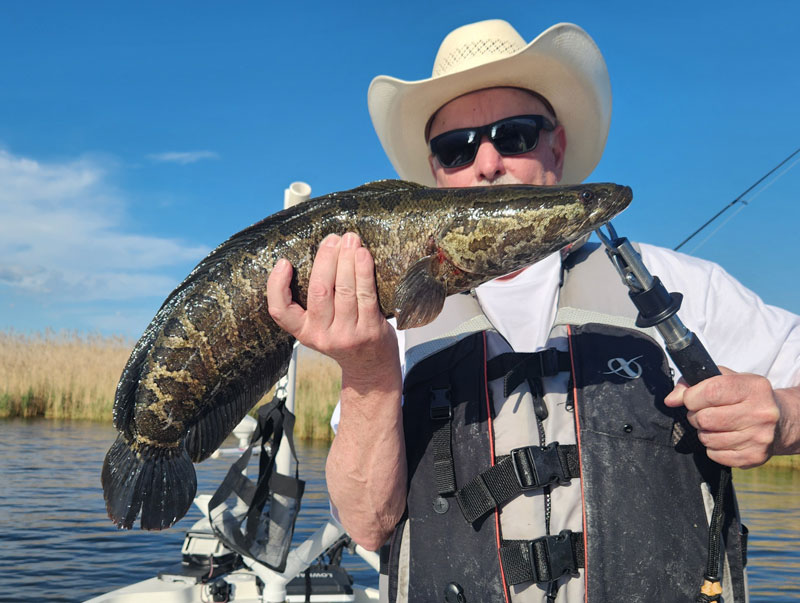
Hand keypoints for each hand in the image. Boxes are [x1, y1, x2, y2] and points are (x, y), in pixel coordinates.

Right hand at [266, 232, 399, 388]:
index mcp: (303, 332)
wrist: (371, 366)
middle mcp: (322, 335)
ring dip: (347, 260)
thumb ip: (316, 299)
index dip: (277, 285)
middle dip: (325, 259)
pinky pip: (366, 295)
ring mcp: (346, 335)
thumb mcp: (321, 325)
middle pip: (319, 291)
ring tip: (350, 239)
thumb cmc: (345, 335)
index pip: (280, 311)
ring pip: (343, 290)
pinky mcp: (369, 331)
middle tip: (332, 239)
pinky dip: (364, 272)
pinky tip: (363, 255)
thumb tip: (320, 252)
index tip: (284, 262)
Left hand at [664, 367, 779, 467]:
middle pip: (705, 418)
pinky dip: (712, 447)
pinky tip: (724, 437)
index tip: (691, 398)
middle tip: (703, 413)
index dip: (691, 397)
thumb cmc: (745, 396)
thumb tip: (671, 400)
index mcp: (753, 387)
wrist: (779, 421)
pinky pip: (714, 454)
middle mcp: (760, 413)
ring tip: (715, 425)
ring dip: (704, 432)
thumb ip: (693, 384)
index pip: (709, 392)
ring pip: (707, 438)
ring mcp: (759, 437)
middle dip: (695, 416)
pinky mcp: (754, 457)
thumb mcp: (725, 379)